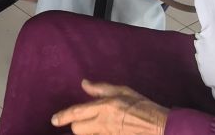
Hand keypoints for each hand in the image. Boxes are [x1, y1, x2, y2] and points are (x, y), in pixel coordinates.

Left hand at [52, 80, 167, 134]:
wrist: (160, 126)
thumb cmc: (142, 106)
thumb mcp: (122, 91)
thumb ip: (100, 88)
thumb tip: (84, 84)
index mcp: (104, 107)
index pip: (76, 113)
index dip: (62, 117)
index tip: (54, 120)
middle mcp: (104, 124)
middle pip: (78, 129)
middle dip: (77, 125)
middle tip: (82, 121)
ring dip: (88, 132)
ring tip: (95, 127)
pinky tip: (104, 131)